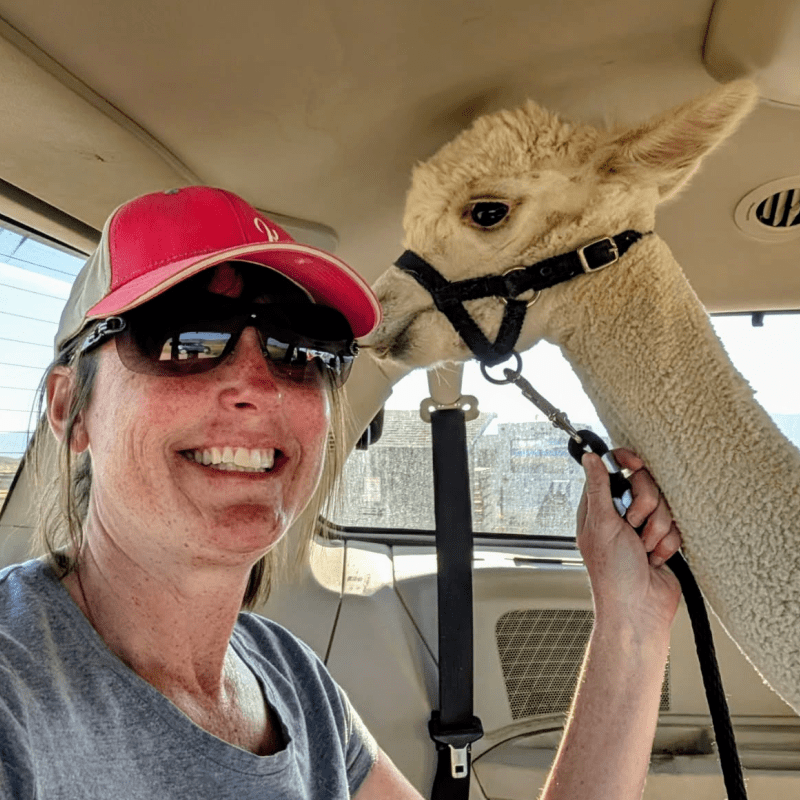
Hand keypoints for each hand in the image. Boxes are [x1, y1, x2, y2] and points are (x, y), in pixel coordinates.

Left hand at [576, 448, 682, 632]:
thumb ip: (598, 487)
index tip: (636, 463)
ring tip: (643, 550)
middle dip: (645, 506)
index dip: (627, 462)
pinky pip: (676, 527)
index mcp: (600, 506)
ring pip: (664, 505)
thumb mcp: (601, 524)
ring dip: (656, 530)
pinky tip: (655, 559)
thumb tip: (589, 457)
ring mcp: (643, 527)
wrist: (639, 609)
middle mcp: (621, 514)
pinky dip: (668, 544)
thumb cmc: (612, 573)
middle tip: (633, 526)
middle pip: (645, 484)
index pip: (614, 468)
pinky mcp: (663, 540)